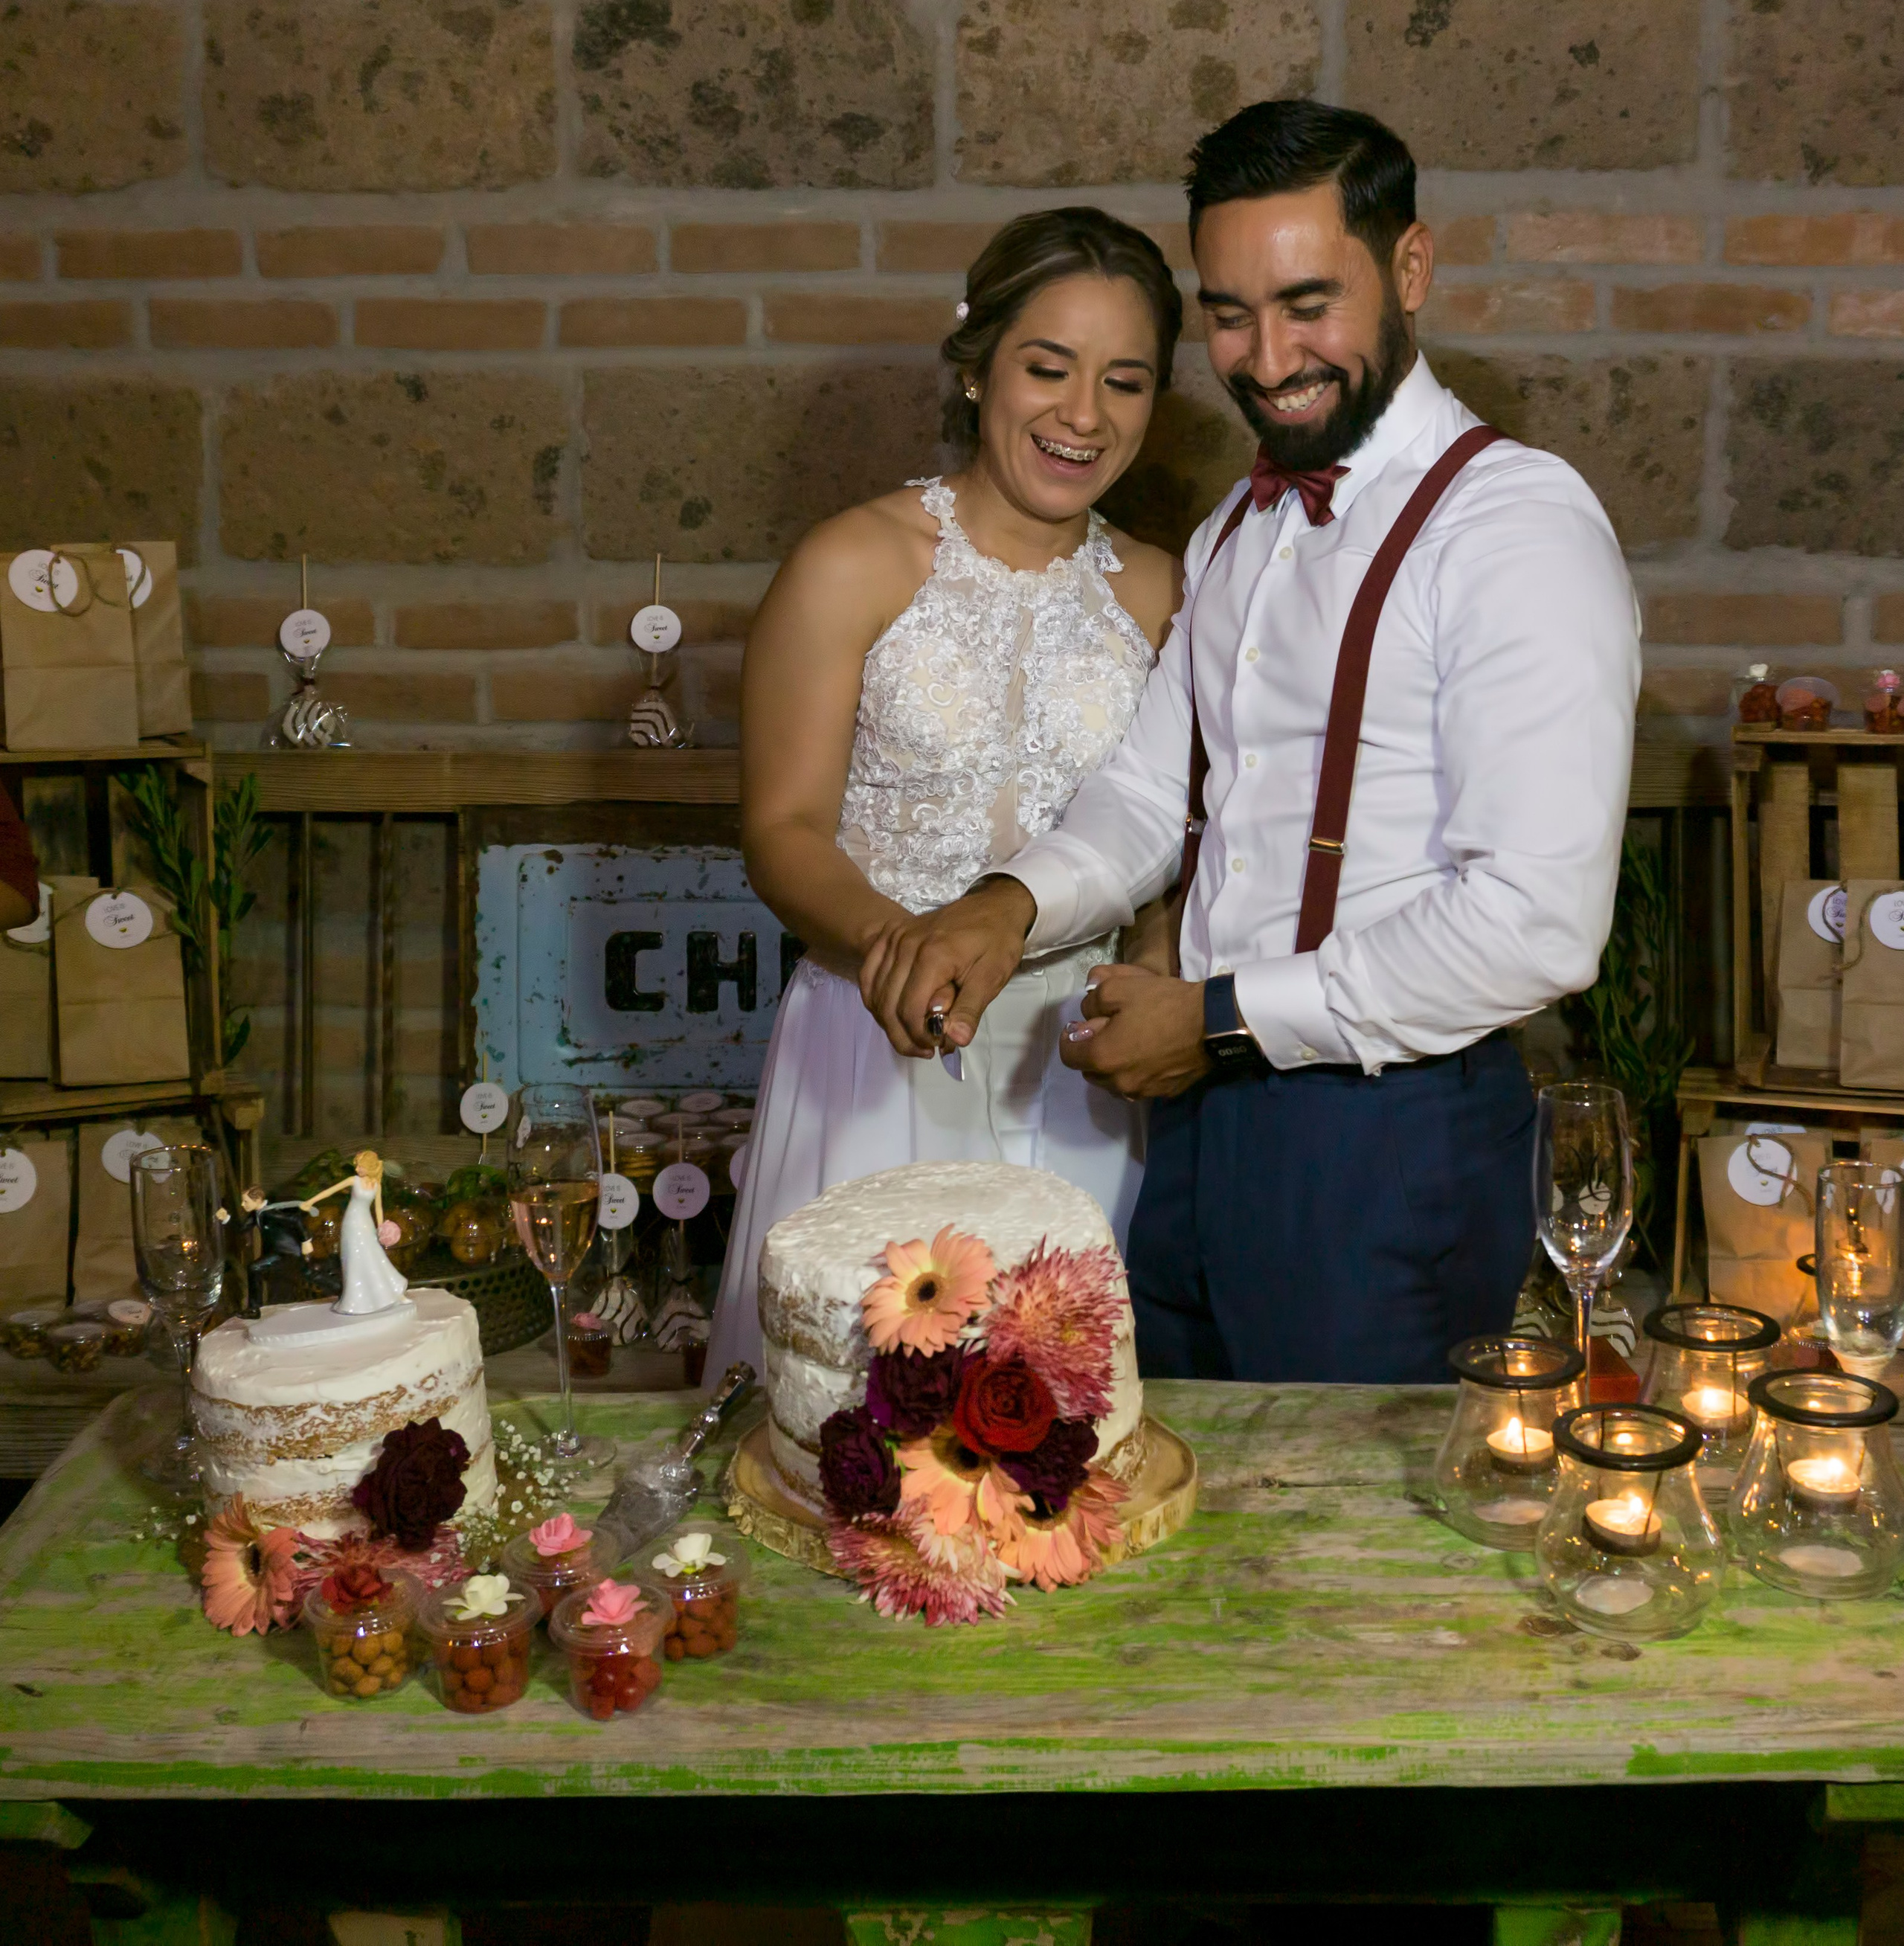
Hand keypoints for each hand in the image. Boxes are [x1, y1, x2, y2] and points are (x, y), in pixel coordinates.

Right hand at [859, 877, 1035, 1058]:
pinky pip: (869, 973)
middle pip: (888, 1005)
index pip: (910, 1009)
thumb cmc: (997, 942)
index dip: (920, 1036)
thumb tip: (955, 1040)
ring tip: (910, 1035)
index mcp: (933, 955)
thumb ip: (970, 1009)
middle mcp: (906, 945)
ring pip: (875, 993)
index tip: (938, 1046)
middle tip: (924, 1049)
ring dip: (888, 1021)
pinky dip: (874, 997)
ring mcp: (895, 938)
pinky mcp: (890, 935)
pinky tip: (889, 1011)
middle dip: (903, 1036)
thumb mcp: (992, 976)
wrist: (994, 906)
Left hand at [1060, 964, 1210, 1098]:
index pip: (1069, 1056)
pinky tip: (1150, 1051)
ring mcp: (1144, 1091)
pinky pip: (1139, 1084)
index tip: (1080, 1025)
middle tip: (1107, 1029)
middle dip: (1092, 1051)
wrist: (1214, 1023)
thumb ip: (1093, 1000)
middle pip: (1091, 1071)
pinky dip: (1137, 1070)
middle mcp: (1119, 1083)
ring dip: (1114, 1064)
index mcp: (1103, 1058)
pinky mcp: (1165, 1092)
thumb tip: (1086, 1013)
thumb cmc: (1164, 1003)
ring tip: (1130, 1041)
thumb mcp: (1119, 986)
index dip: (1071, 1038)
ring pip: (1114, 1081)